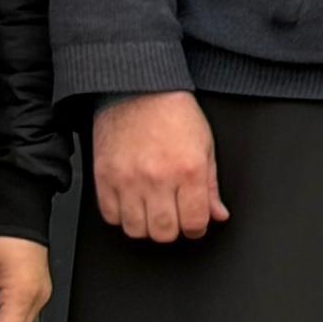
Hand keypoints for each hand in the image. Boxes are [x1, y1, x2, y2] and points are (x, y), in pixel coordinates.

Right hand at [92, 90, 226, 241]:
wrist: (138, 89)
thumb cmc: (174, 113)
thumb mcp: (205, 146)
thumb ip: (211, 186)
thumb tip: (218, 214)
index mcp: (188, 170)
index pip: (195, 222)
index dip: (197, 228)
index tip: (194, 223)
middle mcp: (158, 178)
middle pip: (164, 232)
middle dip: (173, 229)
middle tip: (173, 216)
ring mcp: (128, 179)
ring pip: (136, 229)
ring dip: (146, 226)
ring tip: (151, 211)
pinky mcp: (105, 177)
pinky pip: (110, 215)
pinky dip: (121, 215)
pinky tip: (131, 203)